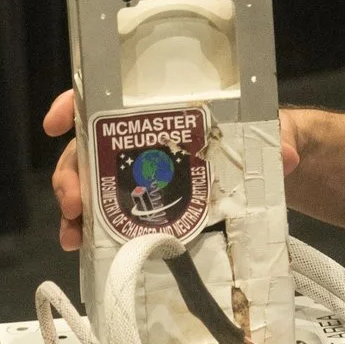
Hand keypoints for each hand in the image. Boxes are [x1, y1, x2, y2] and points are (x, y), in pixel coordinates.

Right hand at [42, 90, 300, 251]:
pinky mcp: (147, 207)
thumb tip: (286, 156)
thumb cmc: (265, 137)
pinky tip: (83, 247)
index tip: (57, 121)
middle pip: (88, 147)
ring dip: (74, 208)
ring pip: (90, 184)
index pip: (106, 96)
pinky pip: (108, 215)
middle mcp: (142, 140)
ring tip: (72, 234)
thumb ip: (280, 137)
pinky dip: (90, 231)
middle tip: (74, 202)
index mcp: (164, 111)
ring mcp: (140, 175)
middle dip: (70, 172)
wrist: (276, 174)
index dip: (74, 103)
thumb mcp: (274, 131)